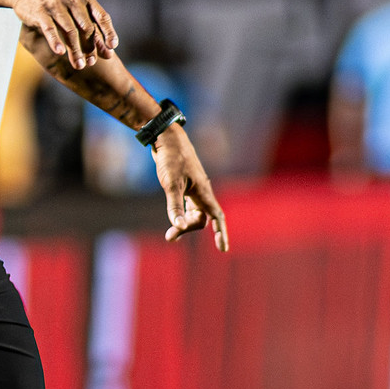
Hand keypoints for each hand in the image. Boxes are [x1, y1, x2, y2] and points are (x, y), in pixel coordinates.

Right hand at [10, 0, 117, 70]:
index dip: (108, 32)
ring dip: (76, 50)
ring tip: (79, 65)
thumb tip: (109, 54)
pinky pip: (50, 29)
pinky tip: (60, 53)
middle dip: (90, 47)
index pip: (102, 16)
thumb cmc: (56, 4)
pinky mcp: (40, 11)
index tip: (112, 48)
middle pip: (87, 27)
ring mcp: (56, 5)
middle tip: (91, 63)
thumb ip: (92, 28)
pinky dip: (55, 41)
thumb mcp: (76, 11)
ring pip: (70, 31)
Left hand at [152, 129, 228, 249]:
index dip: (220, 233)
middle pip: (202, 219)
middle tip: (169, 237)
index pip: (217, 217)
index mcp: (203, 192)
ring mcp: (194, 189)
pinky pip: (189, 206)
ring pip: (195, 213)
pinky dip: (183, 215)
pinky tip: (175, 218)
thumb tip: (179, 227)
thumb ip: (174, 207)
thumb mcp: (171, 184)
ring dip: (185, 224)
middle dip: (189, 230)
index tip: (222, 249)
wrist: (167, 139)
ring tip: (169, 236)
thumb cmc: (171, 159)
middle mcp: (202, 192)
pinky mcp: (185, 185)